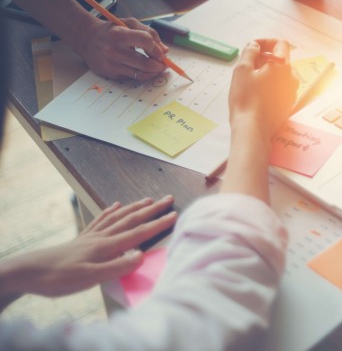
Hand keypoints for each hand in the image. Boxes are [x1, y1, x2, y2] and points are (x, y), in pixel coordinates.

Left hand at [0, 196, 176, 298]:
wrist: (28, 272)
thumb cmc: (59, 278)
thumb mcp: (89, 278)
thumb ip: (117, 268)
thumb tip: (141, 256)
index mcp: (106, 247)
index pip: (138, 233)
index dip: (158, 224)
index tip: (175, 214)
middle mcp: (101, 237)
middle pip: (131, 220)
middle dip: (151, 210)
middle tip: (168, 199)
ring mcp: (91, 236)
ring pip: (118, 217)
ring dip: (135, 208)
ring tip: (148, 200)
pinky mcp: (81, 239)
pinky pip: (100, 220)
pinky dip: (110, 211)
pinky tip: (115, 205)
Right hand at [74, 17, 169, 80]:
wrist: (86, 38)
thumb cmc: (111, 30)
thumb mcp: (129, 23)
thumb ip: (149, 32)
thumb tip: (165, 50)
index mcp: (119, 34)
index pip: (146, 41)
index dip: (157, 48)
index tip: (161, 52)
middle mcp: (113, 51)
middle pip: (145, 63)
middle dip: (159, 65)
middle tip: (164, 64)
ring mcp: (111, 64)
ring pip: (140, 74)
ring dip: (153, 73)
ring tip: (156, 68)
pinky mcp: (109, 74)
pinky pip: (131, 77)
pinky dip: (140, 74)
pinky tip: (142, 69)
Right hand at [228, 39, 298, 140]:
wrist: (253, 129)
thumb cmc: (246, 100)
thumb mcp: (242, 70)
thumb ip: (249, 52)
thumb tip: (254, 46)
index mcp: (283, 66)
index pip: (280, 43)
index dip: (266, 42)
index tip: (253, 48)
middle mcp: (291, 78)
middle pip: (279, 60)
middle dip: (263, 58)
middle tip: (247, 65)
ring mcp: (291, 93)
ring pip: (279, 75)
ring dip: (266, 73)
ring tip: (249, 81)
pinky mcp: (287, 105)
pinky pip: (279, 89)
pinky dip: (268, 86)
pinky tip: (255, 94)